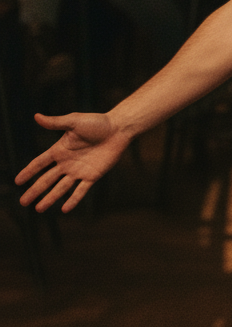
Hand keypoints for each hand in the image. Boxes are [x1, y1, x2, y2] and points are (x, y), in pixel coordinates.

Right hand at [15, 112, 130, 212]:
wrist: (119, 128)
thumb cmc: (97, 122)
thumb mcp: (75, 121)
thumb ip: (56, 122)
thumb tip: (36, 116)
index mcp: (60, 150)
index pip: (40, 163)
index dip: (29, 172)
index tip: (17, 181)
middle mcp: (67, 162)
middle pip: (47, 179)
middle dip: (35, 190)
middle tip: (23, 202)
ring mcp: (79, 170)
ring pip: (61, 188)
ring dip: (50, 198)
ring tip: (38, 209)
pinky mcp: (92, 175)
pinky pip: (81, 190)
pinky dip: (73, 200)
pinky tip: (65, 209)